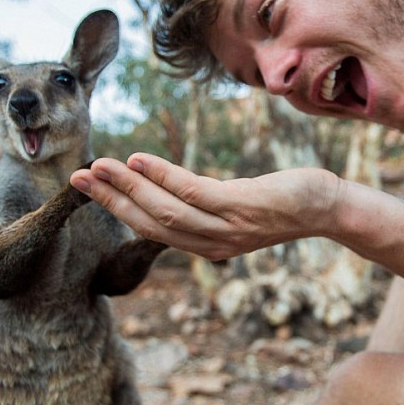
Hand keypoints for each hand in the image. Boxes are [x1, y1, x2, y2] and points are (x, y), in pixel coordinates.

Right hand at [70, 153, 339, 259]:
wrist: (326, 207)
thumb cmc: (279, 203)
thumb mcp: (233, 209)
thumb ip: (201, 206)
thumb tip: (169, 190)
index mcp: (205, 244)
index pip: (151, 229)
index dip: (117, 209)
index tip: (88, 188)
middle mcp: (211, 244)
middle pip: (150, 223)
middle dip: (110, 200)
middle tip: (76, 177)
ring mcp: (226, 228)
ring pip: (165, 210)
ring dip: (128, 188)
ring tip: (98, 167)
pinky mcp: (242, 207)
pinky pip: (193, 193)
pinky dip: (162, 177)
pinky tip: (139, 160)